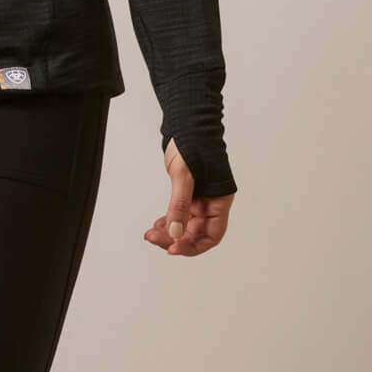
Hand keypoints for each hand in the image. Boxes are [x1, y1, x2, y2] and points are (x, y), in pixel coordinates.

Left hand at [145, 137, 232, 255]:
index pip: (212, 234)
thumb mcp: (184, 176)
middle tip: (155, 239)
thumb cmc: (193, 143)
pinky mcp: (188, 192)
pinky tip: (157, 225)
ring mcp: (200, 198)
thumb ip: (179, 206)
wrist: (186, 123)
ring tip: (151, 233)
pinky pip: (179, 214)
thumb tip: (175, 233)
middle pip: (196, 233)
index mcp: (220, 199)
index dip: (194, 246)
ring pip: (186, 225)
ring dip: (169, 232)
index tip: (175, 249)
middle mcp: (212, 201)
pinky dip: (168, 221)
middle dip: (176, 239)